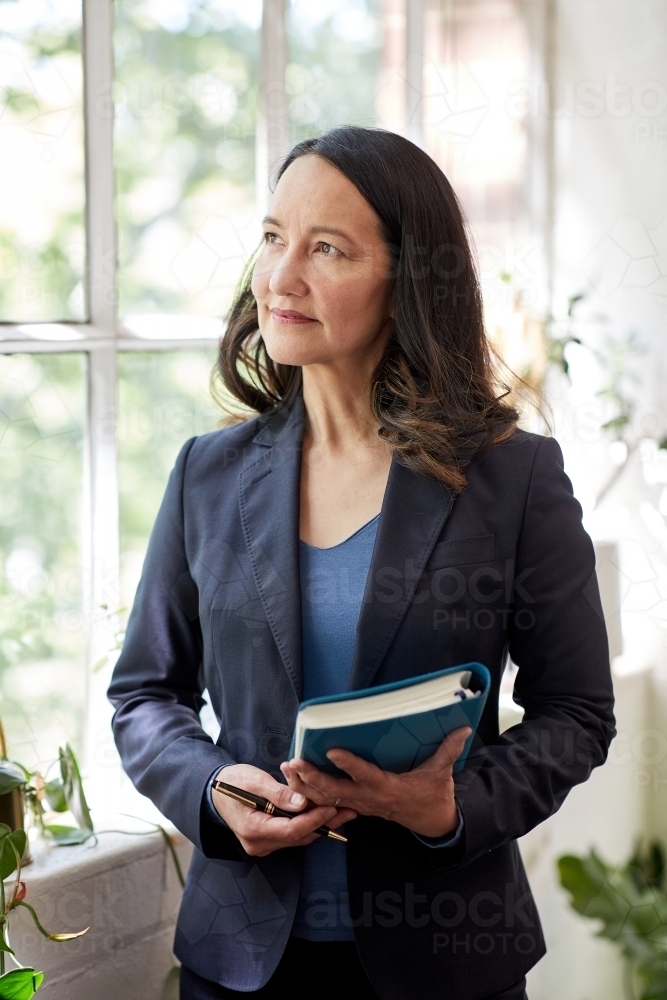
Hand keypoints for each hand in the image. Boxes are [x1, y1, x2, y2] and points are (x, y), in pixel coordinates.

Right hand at [211, 763, 356, 856]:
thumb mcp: (255, 781)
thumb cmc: (233, 782)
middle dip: (323, 823)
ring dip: (319, 825)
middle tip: (347, 810)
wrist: (216, 791)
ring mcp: (263, 845)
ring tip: (342, 811)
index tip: (332, 807)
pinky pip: (292, 835)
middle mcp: (258, 844)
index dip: (314, 820)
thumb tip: (303, 803)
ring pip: (298, 838)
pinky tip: (324, 814)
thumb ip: (278, 794)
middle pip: (298, 837)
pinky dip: (308, 824)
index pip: (291, 830)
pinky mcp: (268, 841)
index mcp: (253, 830)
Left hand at [280, 726, 471, 838]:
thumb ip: (449, 749)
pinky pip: (330, 804)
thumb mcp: (442, 773)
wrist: (433, 823)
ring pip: (327, 800)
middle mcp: (371, 799)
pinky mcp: (357, 807)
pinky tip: (295, 784)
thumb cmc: (435, 794)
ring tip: (287, 770)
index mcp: (389, 789)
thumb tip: (463, 727)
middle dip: (313, 778)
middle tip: (294, 762)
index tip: (332, 751)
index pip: (366, 776)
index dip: (349, 765)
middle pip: (336, 792)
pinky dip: (312, 796)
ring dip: (306, 786)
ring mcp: (362, 805)